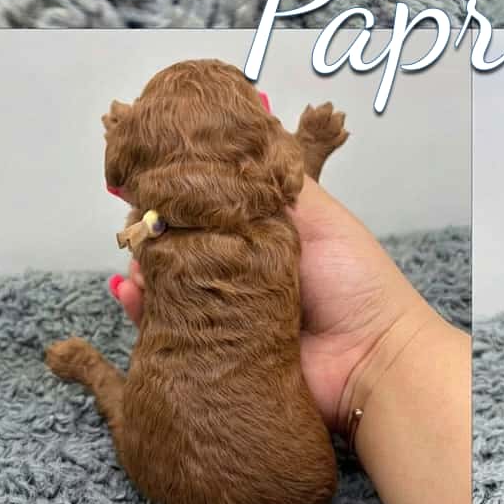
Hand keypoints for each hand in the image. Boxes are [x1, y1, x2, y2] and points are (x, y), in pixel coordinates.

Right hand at [111, 175, 433, 431]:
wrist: (370, 356)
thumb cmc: (355, 281)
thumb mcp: (319, 217)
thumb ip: (277, 186)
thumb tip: (239, 147)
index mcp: (267, 239)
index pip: (215, 215)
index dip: (186, 203)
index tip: (156, 189)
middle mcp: (244, 274)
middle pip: (186, 251)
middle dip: (158, 237)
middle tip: (139, 227)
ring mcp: (229, 316)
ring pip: (173, 289)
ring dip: (148, 273)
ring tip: (137, 262)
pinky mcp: (217, 354)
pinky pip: (171, 334)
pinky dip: (147, 314)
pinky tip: (133, 295)